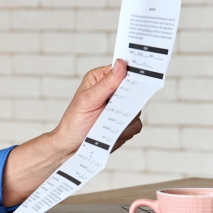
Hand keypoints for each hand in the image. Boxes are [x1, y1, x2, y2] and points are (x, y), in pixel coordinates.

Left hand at [0, 59, 142, 205]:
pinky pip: (136, 124)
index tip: (140, 75)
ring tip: (106, 123)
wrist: (71, 148)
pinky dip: (125, 130)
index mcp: (101, 79)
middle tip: (116, 108)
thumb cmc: (73, 122)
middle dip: (128, 101)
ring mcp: (120, 108)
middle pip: (135, 89)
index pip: (123, 69)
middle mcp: (112, 91)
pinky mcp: (125, 123)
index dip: (133, 72)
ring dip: (124, 118)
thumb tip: (121, 64)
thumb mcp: (87, 100)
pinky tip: (112, 133)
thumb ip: (106, 83)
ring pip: (137, 109)